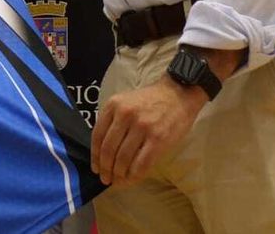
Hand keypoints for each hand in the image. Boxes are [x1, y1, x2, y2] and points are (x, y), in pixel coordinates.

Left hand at [91, 78, 207, 186]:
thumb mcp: (126, 102)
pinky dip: (134, 176)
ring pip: (123, 159)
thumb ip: (113, 121)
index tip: (95, 168)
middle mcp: (125, 115)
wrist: (179, 93)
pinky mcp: (158, 139)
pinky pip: (141, 164)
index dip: (95, 156)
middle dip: (105, 169)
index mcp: (113, 105)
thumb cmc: (151, 101)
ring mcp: (142, 127)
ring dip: (118, 175)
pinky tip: (132, 179)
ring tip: (118, 181)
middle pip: (108, 150)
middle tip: (106, 179)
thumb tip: (103, 152)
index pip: (97, 136)